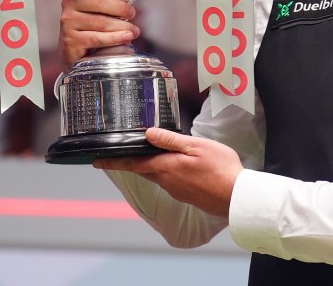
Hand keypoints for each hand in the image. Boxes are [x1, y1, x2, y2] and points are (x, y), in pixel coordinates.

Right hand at [59, 0, 140, 69]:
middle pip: (97, 0)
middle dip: (120, 7)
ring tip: (134, 30)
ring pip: (100, 21)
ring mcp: (68, 22)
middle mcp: (69, 4)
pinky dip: (115, 38)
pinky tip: (126, 37)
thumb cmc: (91, 27)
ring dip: (122, 26)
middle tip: (132, 13)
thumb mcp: (98, 9)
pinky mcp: (71, 40)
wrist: (76, 53)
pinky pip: (97, 38)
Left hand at [93, 128, 242, 216]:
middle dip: (130, 162)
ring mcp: (176, 191)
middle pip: (143, 169)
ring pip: (156, 175)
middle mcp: (166, 181)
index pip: (133, 163)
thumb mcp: (196, 146)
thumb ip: (171, 140)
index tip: (96, 161)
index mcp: (165, 167)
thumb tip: (148, 134)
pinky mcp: (186, 195)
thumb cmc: (220, 168)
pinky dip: (164, 172)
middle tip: (118, 155)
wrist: (236, 197)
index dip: (113, 162)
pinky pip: (169, 181)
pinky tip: (174, 167)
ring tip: (146, 156)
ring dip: (149, 166)